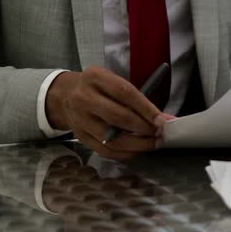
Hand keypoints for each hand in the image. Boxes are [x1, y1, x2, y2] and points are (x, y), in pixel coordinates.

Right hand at [45, 67, 173, 159]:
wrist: (65, 95)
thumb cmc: (98, 88)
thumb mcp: (113, 82)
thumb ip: (137, 99)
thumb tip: (164, 119)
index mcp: (96, 78)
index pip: (125, 93)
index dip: (146, 109)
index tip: (162, 121)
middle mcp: (84, 98)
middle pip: (118, 117)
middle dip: (143, 128)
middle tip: (160, 134)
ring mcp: (80, 120)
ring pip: (112, 139)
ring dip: (137, 145)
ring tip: (153, 144)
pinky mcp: (80, 137)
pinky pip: (105, 151)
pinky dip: (125, 154)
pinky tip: (138, 150)